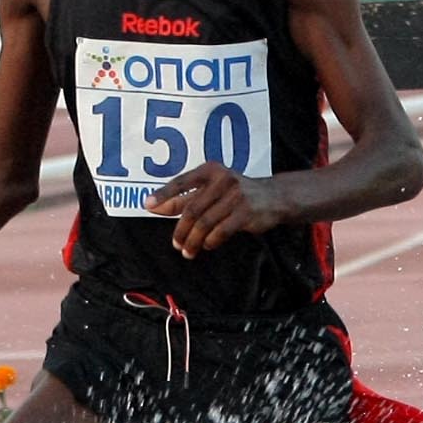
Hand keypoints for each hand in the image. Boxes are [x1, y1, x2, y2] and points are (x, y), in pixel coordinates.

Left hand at [146, 164, 277, 257]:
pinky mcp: (246, 212)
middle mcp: (222, 180)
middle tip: (176, 244)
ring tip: (188, 251)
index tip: (148, 205)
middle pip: (192, 209)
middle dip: (180, 230)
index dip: (164, 194)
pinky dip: (210, 242)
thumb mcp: (210, 190)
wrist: (274, 197)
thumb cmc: (235, 194)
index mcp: (210, 171)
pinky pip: (220, 232)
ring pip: (205, 223)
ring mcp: (236, 195)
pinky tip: (206, 246)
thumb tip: (155, 207)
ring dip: (193, 241)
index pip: (182, 182)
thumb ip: (184, 198)